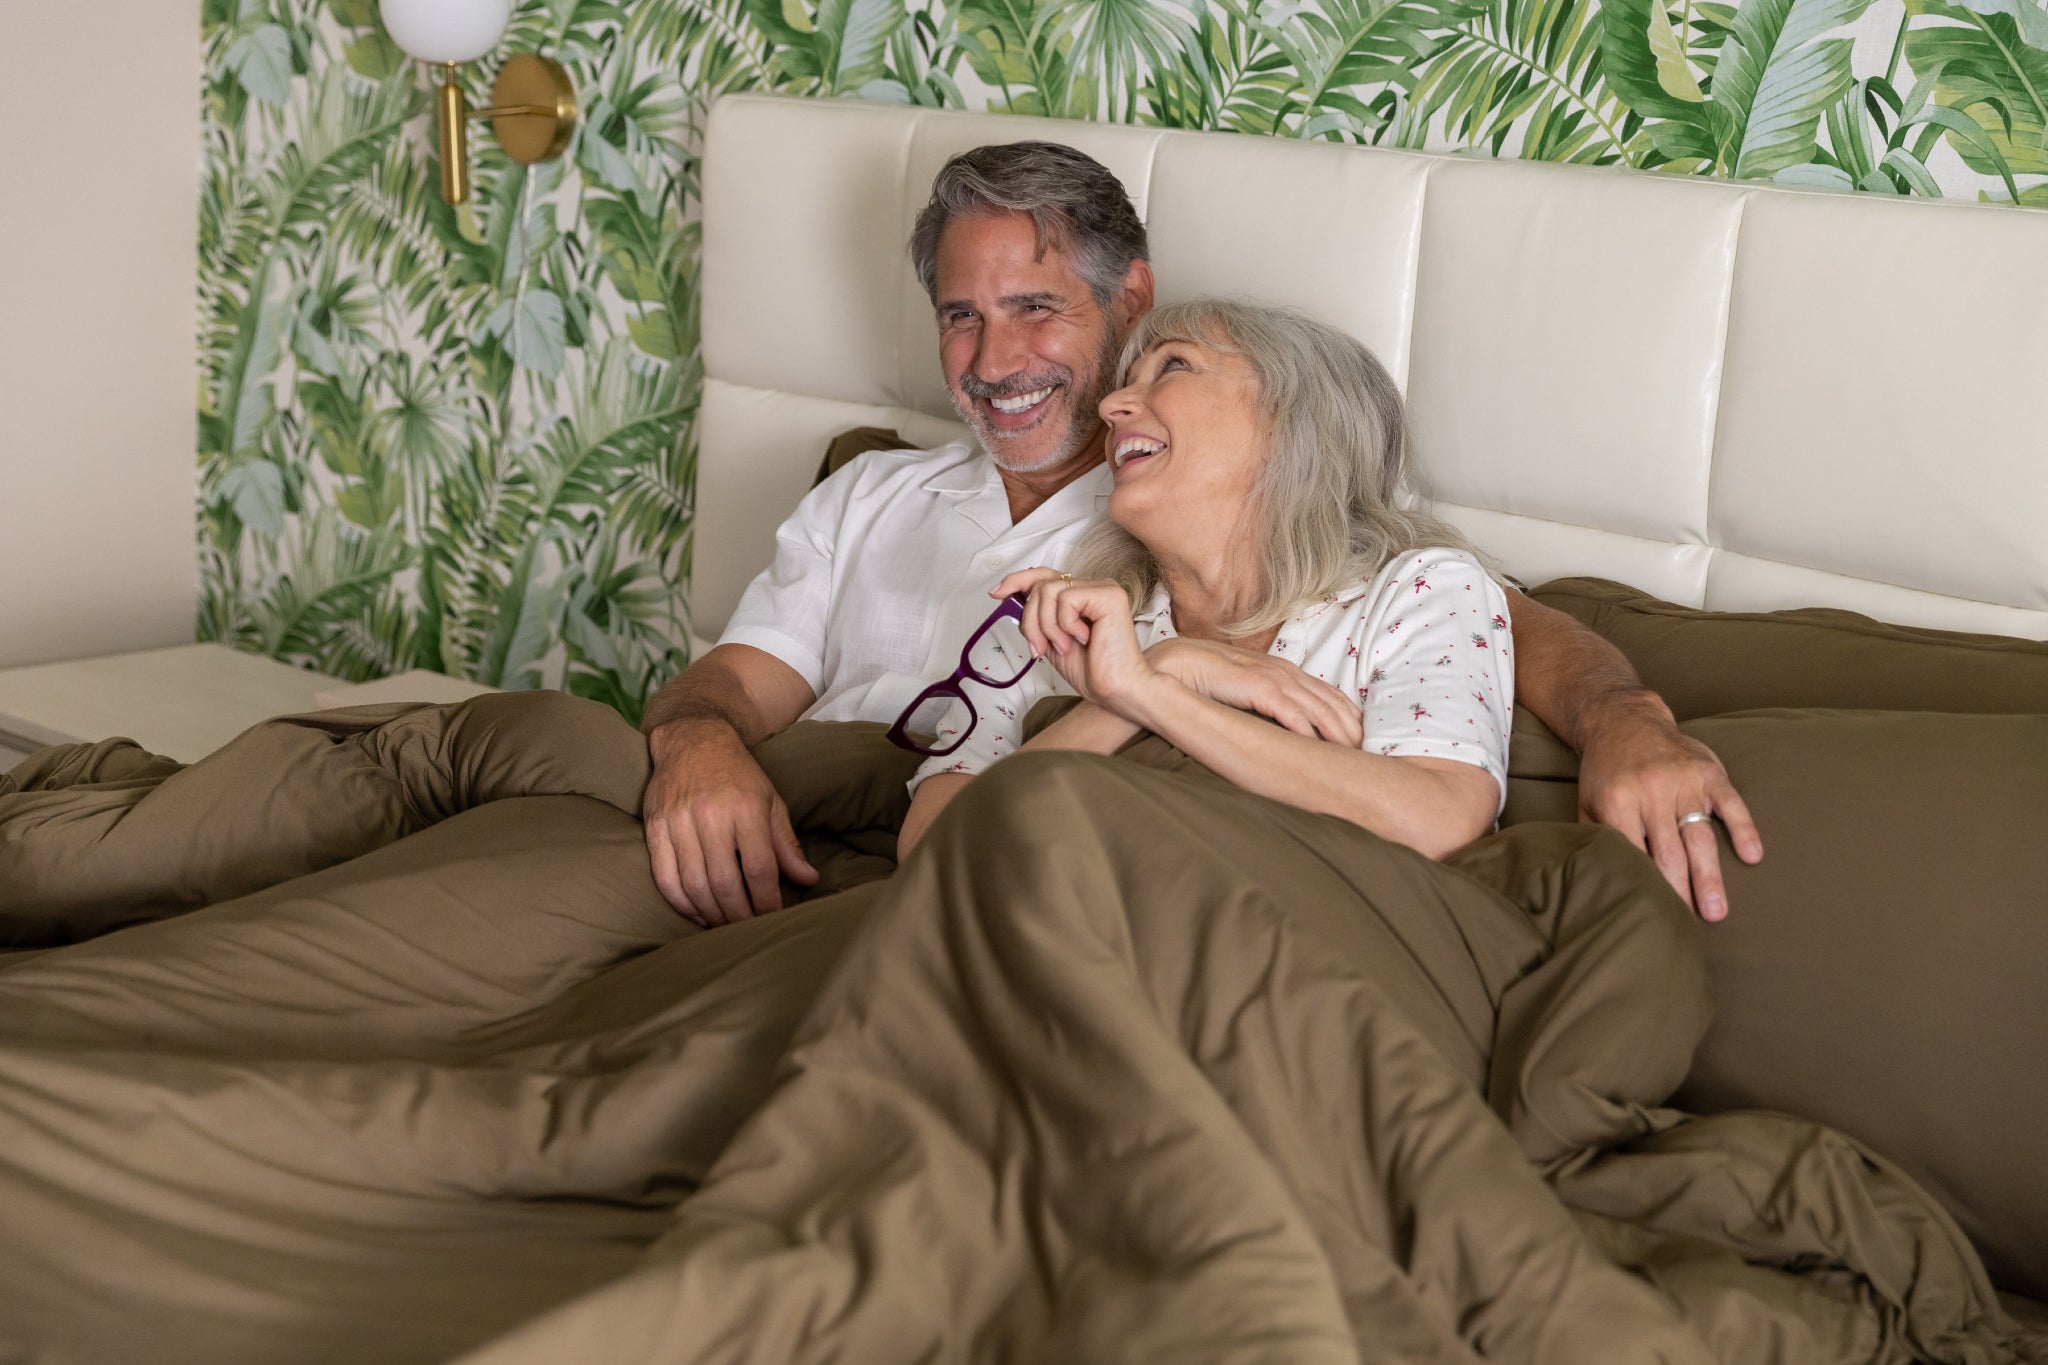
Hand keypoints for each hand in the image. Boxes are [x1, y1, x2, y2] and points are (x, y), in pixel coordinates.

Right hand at [643, 718, 817, 925]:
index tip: (772, 918)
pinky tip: (696, 912)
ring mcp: (678, 822)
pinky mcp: (654, 827)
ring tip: (724, 925)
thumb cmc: (738, 774)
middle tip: (746, 930)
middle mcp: (711, 815)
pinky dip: (680, 902)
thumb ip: (786, 844)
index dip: (766, 901)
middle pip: (725, 882)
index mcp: (746, 808)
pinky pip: (664, 877)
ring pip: (693, 884)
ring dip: (711, 913)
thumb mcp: (771, 801)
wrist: (692, 739)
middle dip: (738, 915)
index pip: (759, 868)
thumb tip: (808, 880)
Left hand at [995, 569, 1154, 715]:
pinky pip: (1067, 599)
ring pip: (1049, 591)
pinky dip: (1065, 624)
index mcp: (1080, 596)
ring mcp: (1102, 588)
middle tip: (1040, 648)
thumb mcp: (1051, 640)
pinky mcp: (1109, 595)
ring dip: (1046, 626)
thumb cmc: (1091, 670)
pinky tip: (1083, 638)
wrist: (1116, 690)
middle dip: (1031, 620)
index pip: (1044, 575)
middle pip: (1041, 585)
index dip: (1017, 580)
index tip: (996, 594)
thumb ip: (1037, 617)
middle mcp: (1092, 587)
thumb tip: (1010, 595)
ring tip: (1063, 647)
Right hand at [1146, 637, 1362, 745]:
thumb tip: (1281, 729)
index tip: (1362, 739)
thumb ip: (1265, 704)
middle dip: (1352, 728)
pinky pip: (1292, 714)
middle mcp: (1285, 673)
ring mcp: (1273, 678)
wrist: (1173, 665)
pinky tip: (1321, 751)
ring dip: (1339, 734)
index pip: (1329, 694)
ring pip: (1319, 709)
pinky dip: (1310, 732)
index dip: (1348, 716)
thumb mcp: (1244, 690)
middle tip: (1368, 754)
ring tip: (1354, 756)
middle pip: (1332, 702)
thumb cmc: (1205, 680)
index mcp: (1284, 672)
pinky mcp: (1258, 687)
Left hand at [1575, 695, 1762, 921]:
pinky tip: (1753, 856)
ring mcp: (1684, 782)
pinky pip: (1730, 803)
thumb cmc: (1605, 772)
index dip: (1643, 886)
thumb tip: (1600, 884)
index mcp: (1618, 801)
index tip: (1652, 916)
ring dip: (1709, 876)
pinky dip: (1743, 829)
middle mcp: (1652, 792)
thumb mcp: (1589, 802)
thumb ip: (1594, 838)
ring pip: (1699, 836)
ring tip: (1717, 910)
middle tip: (1688, 925)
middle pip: (1668, 853)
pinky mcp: (1709, 772)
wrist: (1625, 720)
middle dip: (1678, 892)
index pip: (1632, 853)